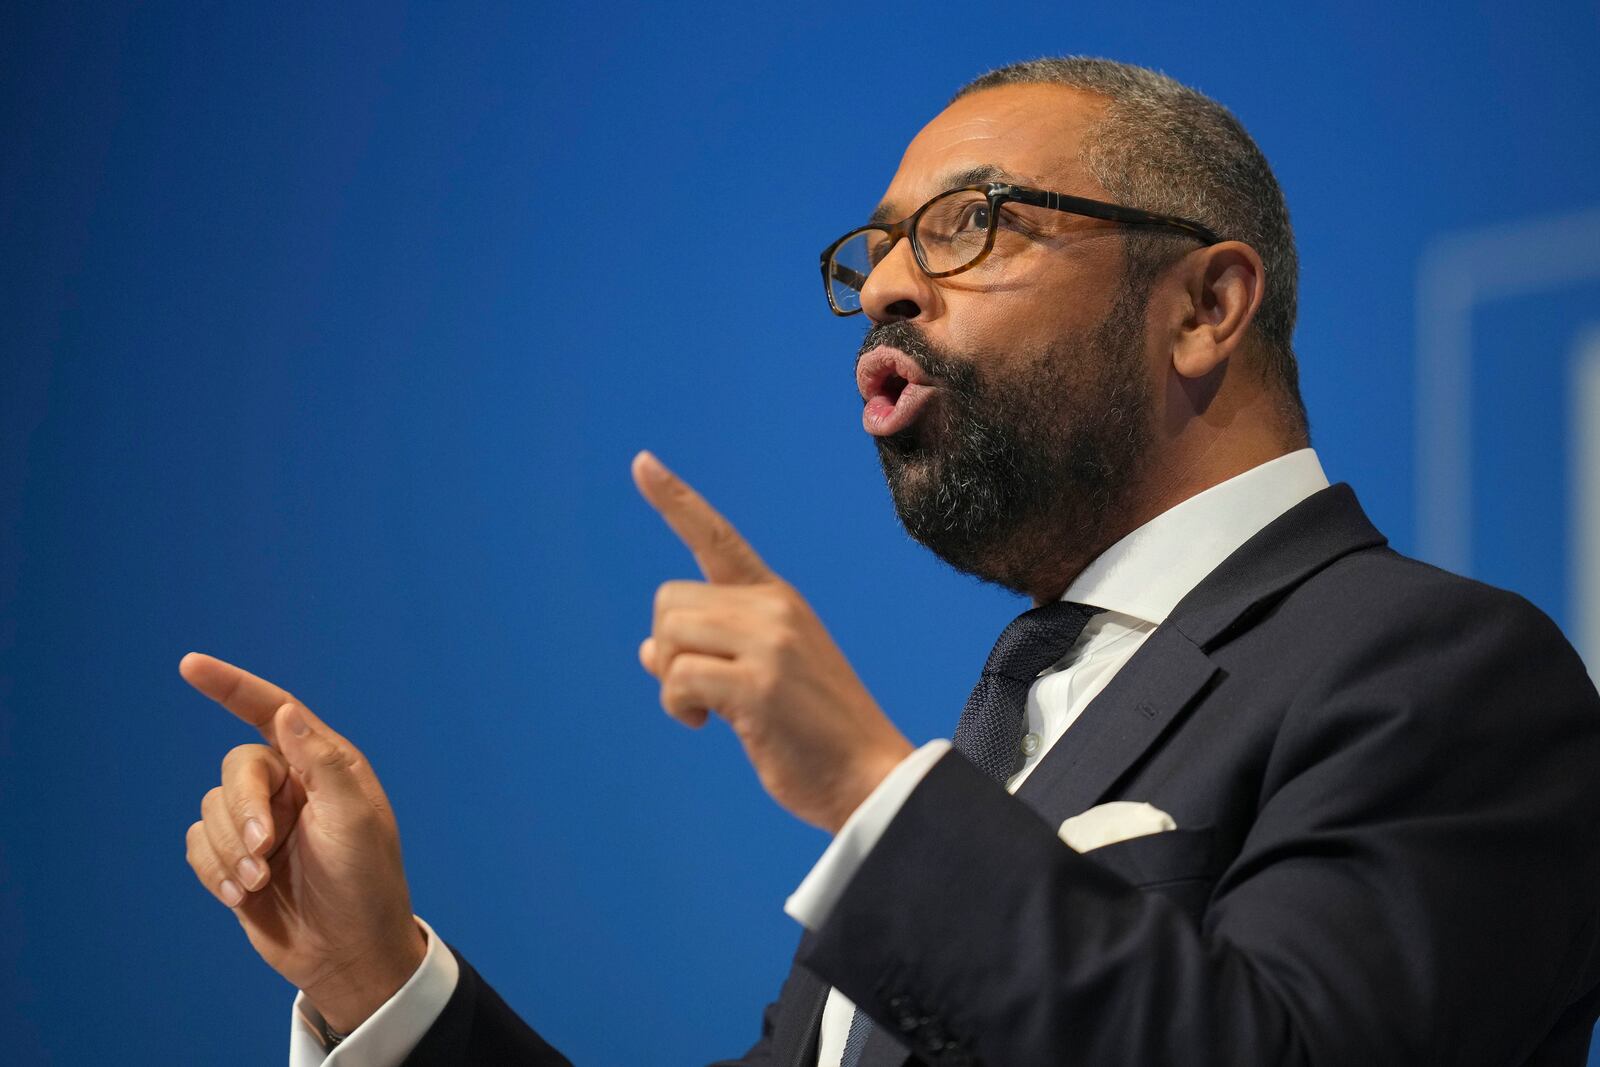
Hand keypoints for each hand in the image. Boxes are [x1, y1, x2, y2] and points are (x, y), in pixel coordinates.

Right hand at [179, 654, 426, 1032]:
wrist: (347, 951)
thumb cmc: (365, 880)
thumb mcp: (354, 818)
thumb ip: (320, 762)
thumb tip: (285, 711)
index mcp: (324, 763)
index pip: (272, 710)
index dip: (231, 686)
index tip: (190, 665)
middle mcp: (289, 784)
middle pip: (236, 769)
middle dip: (243, 810)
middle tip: (265, 851)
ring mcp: (260, 821)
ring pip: (211, 809)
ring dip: (231, 850)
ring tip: (260, 883)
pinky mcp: (235, 858)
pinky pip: (198, 845)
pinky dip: (215, 871)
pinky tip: (243, 897)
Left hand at [633, 451, 913, 832]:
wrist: (869, 776)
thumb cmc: (813, 735)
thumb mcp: (761, 680)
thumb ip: (711, 654)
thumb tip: (647, 652)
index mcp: (778, 600)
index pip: (718, 538)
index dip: (676, 501)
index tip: (641, 463)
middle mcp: (774, 608)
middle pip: (670, 601)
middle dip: (668, 649)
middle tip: (696, 691)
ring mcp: (769, 643)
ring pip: (668, 635)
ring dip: (671, 681)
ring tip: (704, 711)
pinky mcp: (757, 683)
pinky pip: (677, 677)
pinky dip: (677, 706)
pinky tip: (705, 724)